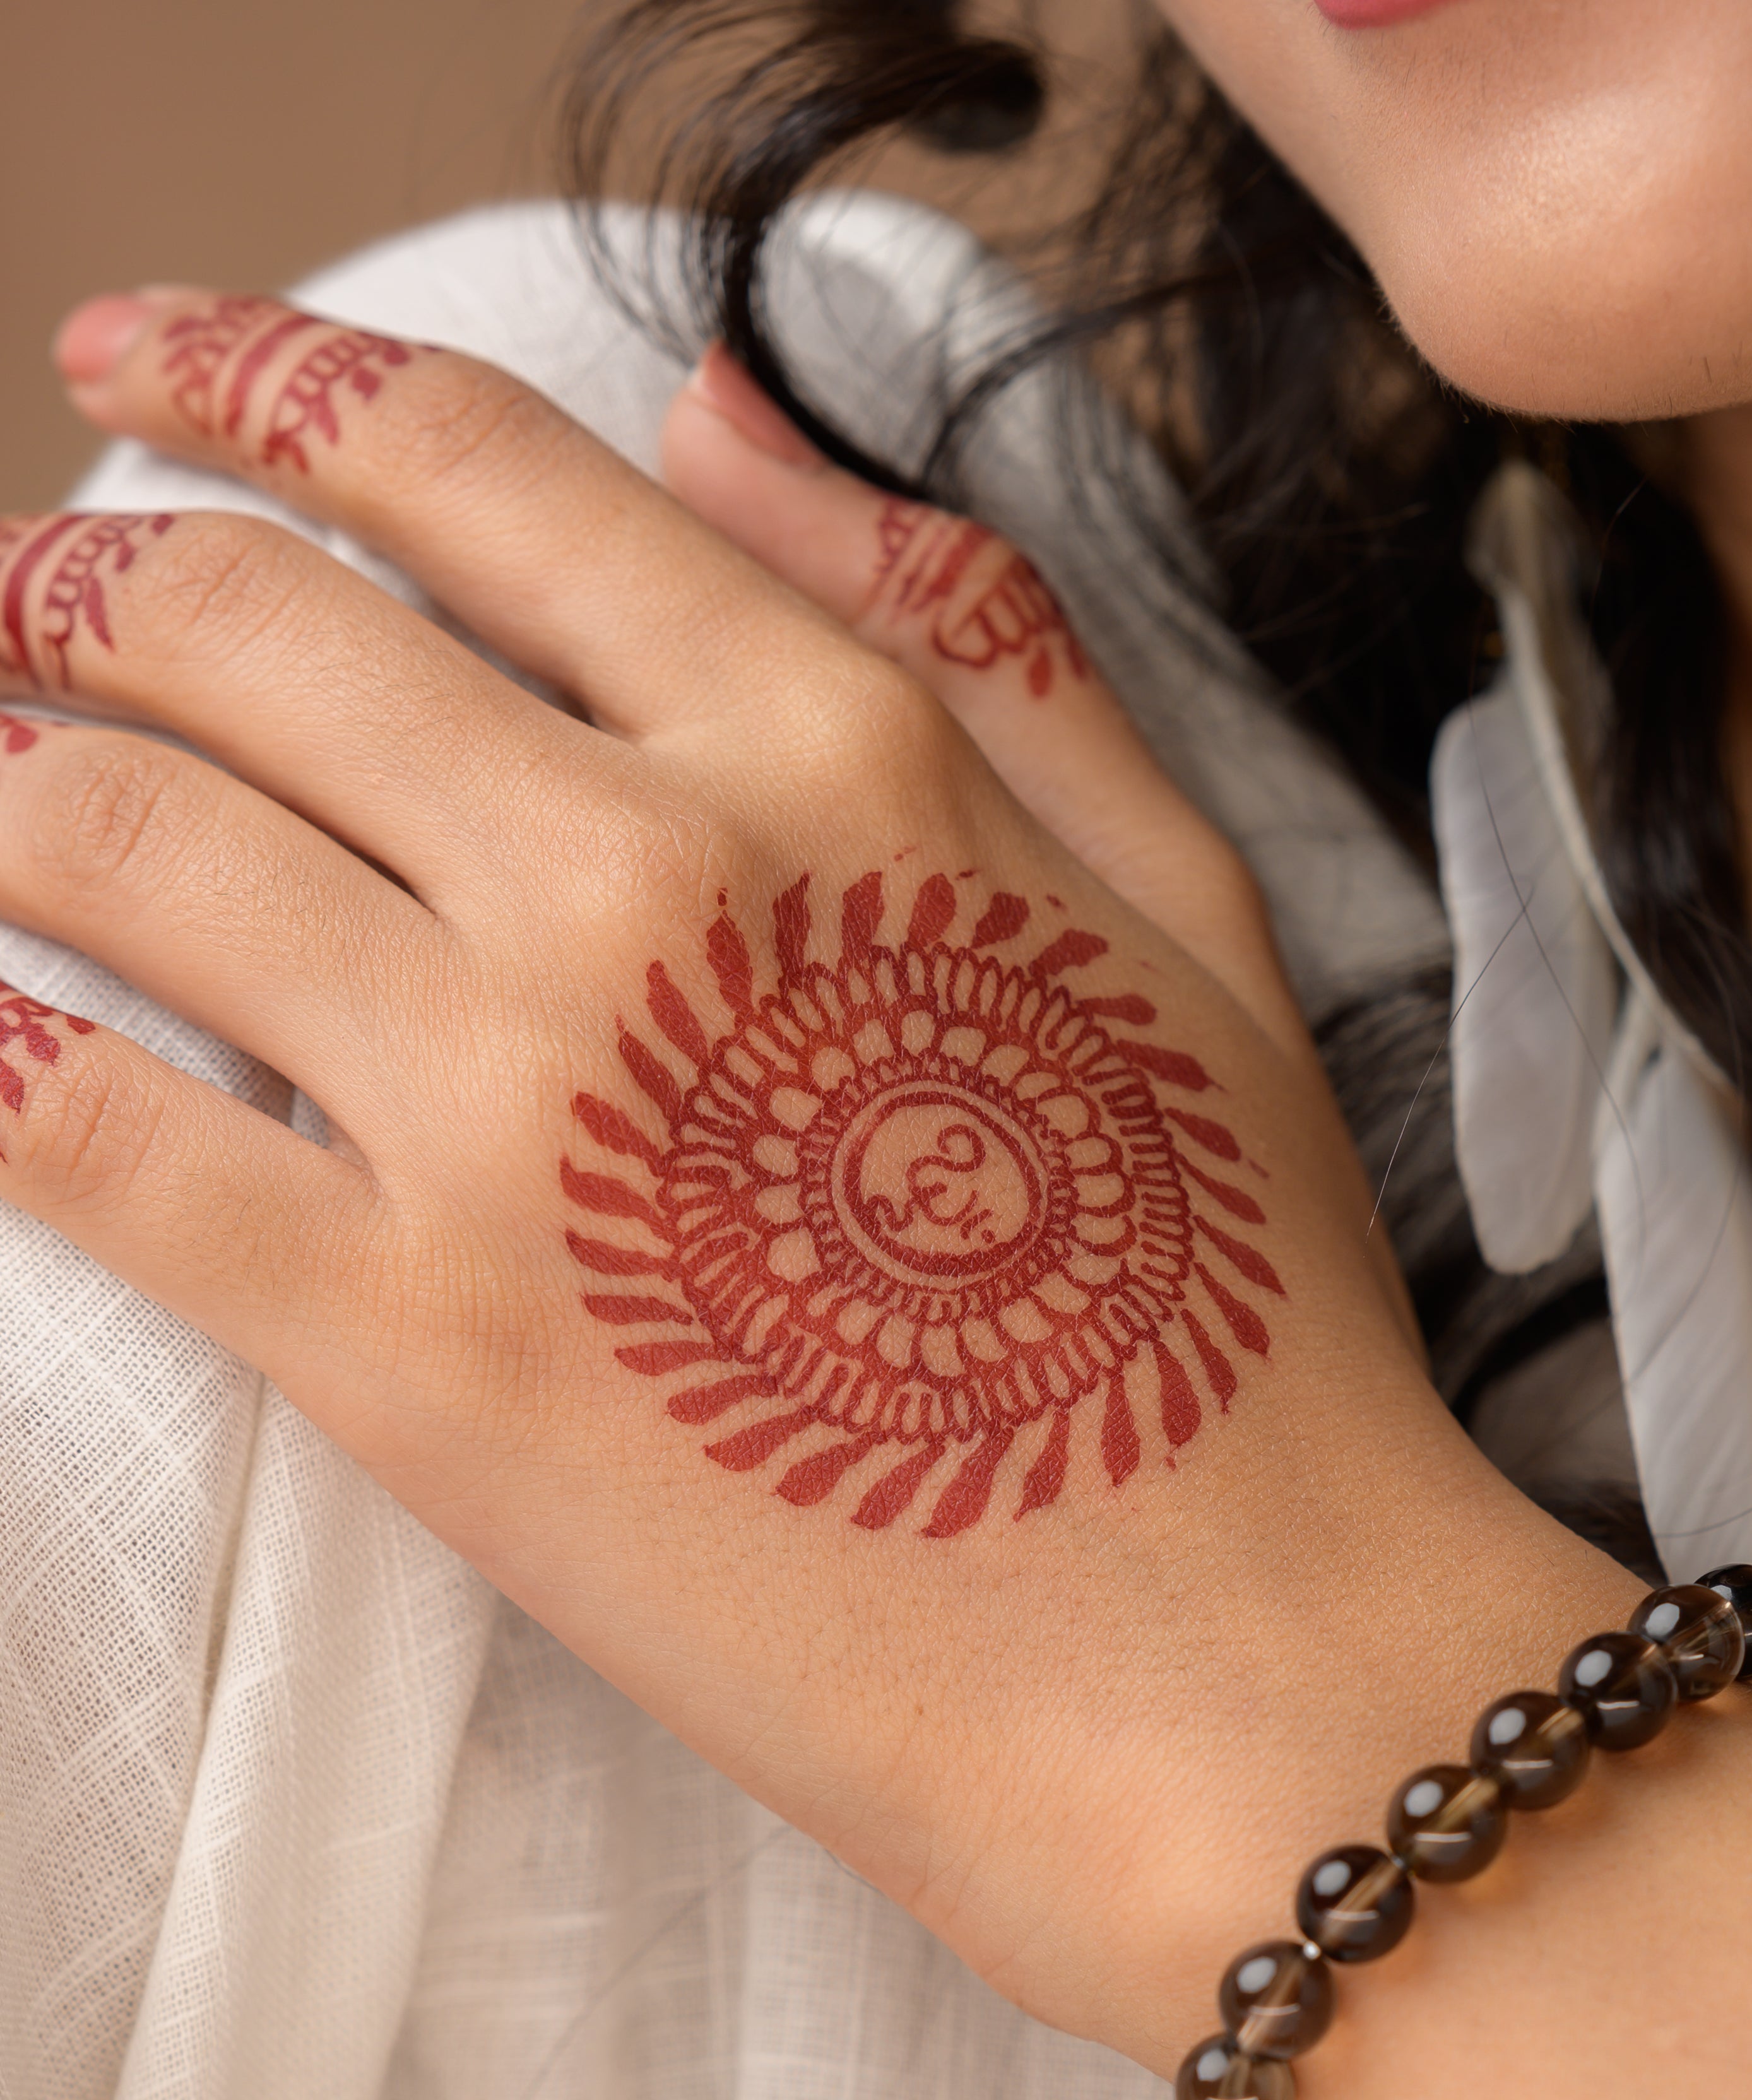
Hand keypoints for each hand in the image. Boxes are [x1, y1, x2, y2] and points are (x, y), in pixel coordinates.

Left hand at [0, 291, 1585, 2062]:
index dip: (261, 378)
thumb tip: (727, 428)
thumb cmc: (1231, 1326)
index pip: (462, 466)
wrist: (1226, 1680)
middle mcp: (637, 878)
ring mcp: (501, 1110)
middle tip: (24, 609)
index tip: (152, 368)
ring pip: (111, 838)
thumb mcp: (1186, 918)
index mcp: (834, 750)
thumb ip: (975, 639)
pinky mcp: (404, 1348)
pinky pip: (84, 1137)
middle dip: (79, 584)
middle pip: (236, 624)